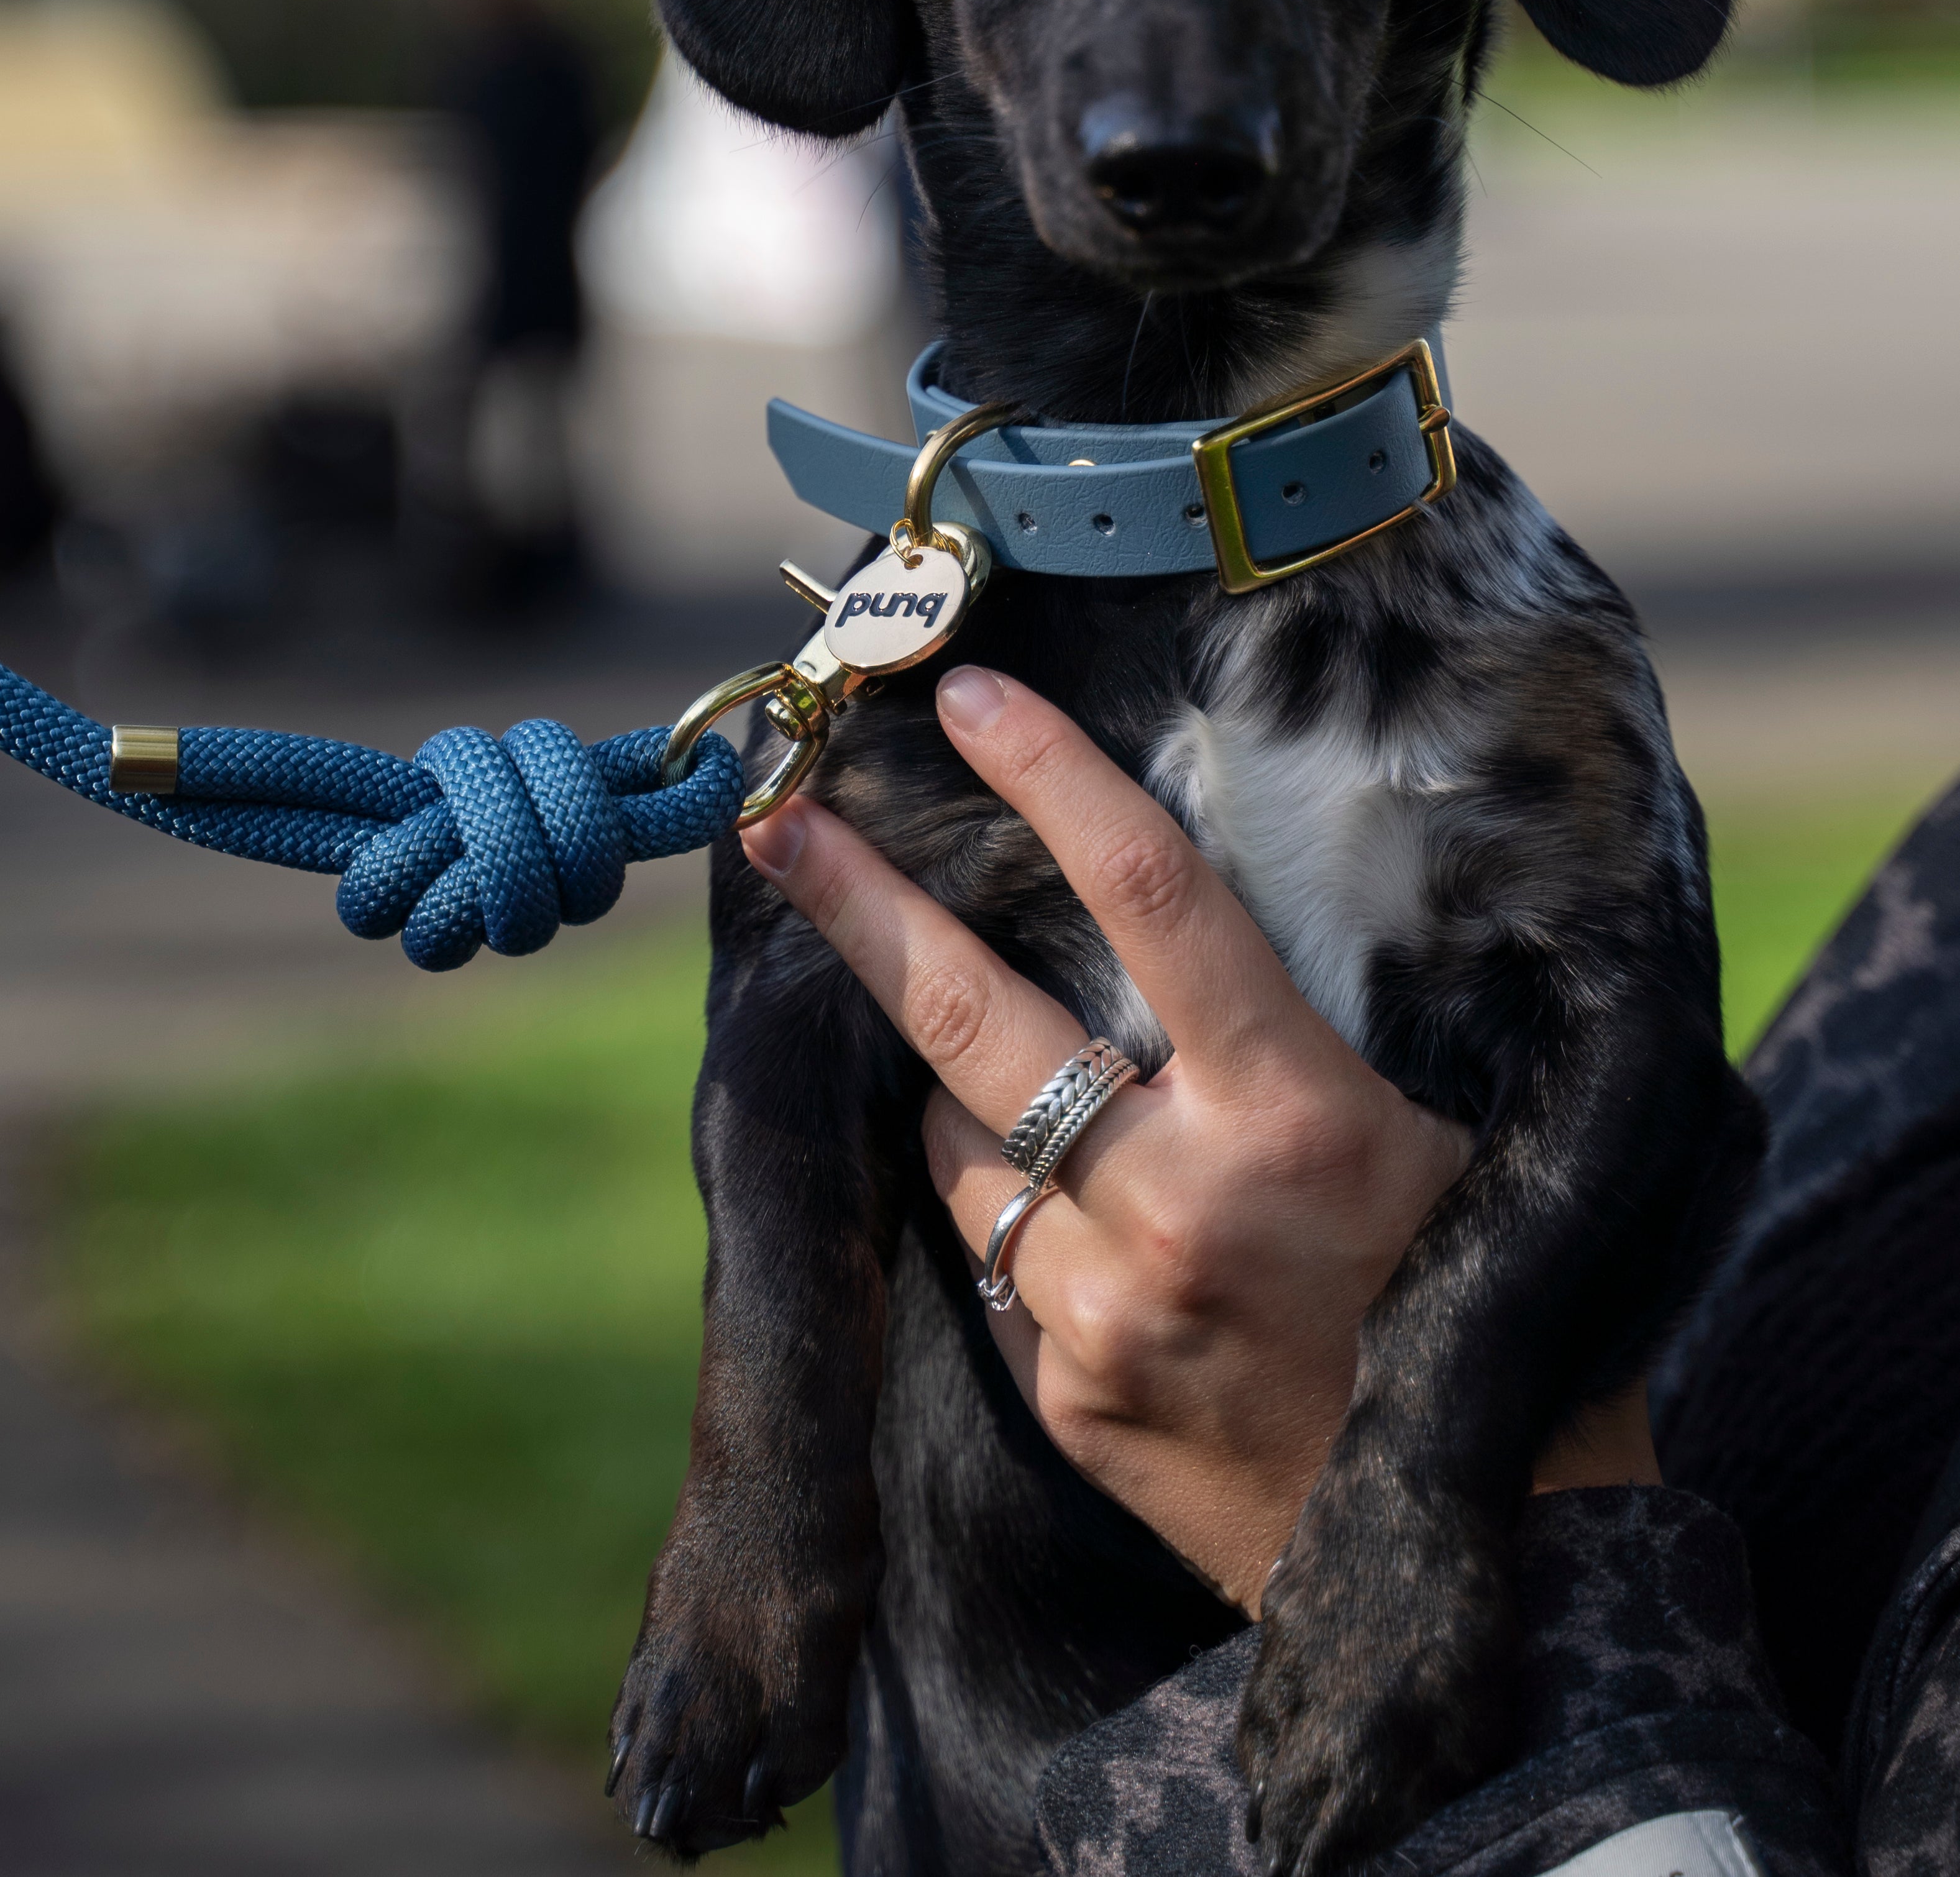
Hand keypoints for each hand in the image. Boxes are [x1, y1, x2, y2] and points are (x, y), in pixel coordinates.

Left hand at [745, 663, 1655, 1611]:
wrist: (1491, 1568)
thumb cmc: (1472, 1312)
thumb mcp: (1420, 1141)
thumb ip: (1283, 1050)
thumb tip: (1145, 944)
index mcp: (1298, 1115)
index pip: (1150, 893)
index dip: (1052, 777)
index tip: (970, 698)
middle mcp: (1185, 1201)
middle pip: (980, 1015)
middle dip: (863, 908)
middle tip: (775, 823)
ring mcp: (1110, 1310)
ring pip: (966, 1147)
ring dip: (965, 1098)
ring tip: (1023, 1094)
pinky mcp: (1070, 1396)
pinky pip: (999, 1262)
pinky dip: (1016, 1219)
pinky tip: (1085, 1236)